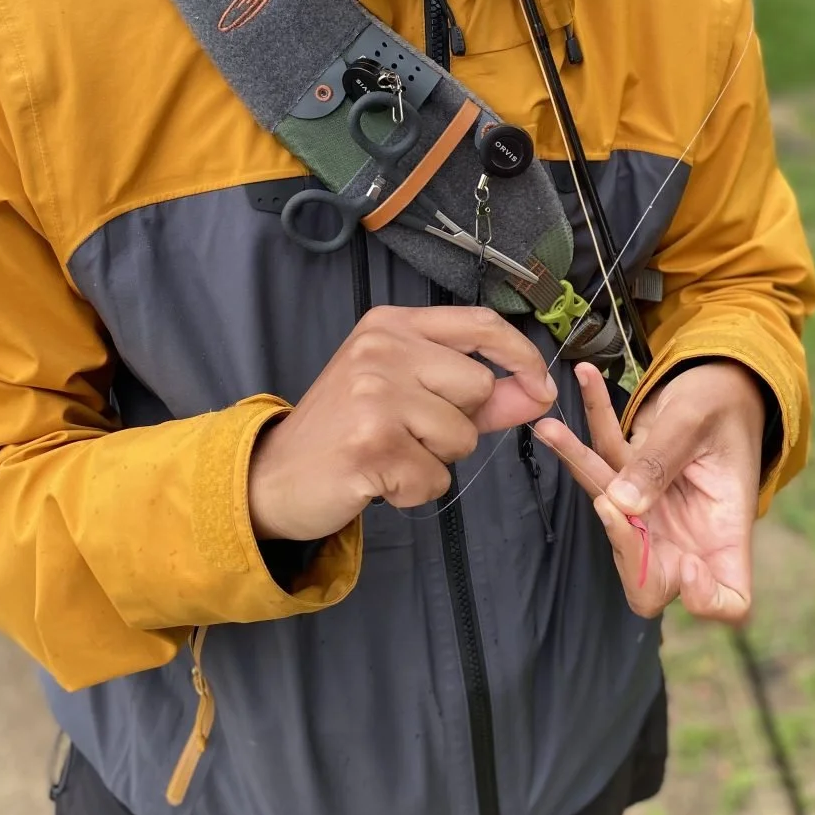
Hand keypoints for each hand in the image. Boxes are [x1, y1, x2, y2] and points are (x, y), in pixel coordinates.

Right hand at [248, 306, 556, 541]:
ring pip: (461, 437)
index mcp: (391, 325)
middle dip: (459, 424)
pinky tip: (378, 478)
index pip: (481, 324)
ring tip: (389, 454)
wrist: (275, 475)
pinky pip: (435, 478)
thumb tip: (539, 393)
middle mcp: (381, 350)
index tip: (540, 387)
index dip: (522, 355)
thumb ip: (476, 393)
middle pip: (477, 387)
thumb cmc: (346, 430)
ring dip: (435, 460)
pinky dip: (414, 490)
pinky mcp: (371, 445)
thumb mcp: (406, 394)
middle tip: (407, 433)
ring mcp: (374, 395)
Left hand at [535, 361, 765, 620]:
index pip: (729, 598)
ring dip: (580, 466)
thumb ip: (662, 462)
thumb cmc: (729, 404)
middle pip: (649, 578)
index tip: (688, 570)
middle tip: (608, 504)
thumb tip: (620, 504)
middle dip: (623, 546)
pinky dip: (588, 423)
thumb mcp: (702, 423)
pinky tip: (583, 379)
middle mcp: (688, 532)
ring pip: (610, 510)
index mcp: (726, 530)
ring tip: (551, 429)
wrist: (722, 381)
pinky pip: (602, 460)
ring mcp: (655, 511)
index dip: (705, 599)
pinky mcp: (629, 480)